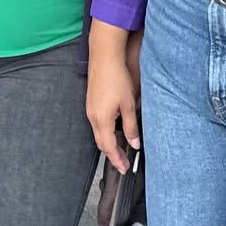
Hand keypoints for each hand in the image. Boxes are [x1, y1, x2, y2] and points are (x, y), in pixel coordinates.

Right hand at [86, 25, 141, 171]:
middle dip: (112, 155)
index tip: (124, 168)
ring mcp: (90, 110)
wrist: (104, 57)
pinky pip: (97, 124)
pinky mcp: (91, 103)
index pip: (109, 147)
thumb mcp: (129, 104)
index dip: (117, 160)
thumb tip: (135, 143)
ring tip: (121, 149)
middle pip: (101, 143)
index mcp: (102, 120)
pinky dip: (105, 132)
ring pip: (98, 134)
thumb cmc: (117, 78)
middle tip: (124, 163)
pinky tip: (115, 130)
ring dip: (109, 143)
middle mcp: (93, 117)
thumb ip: (131, 126)